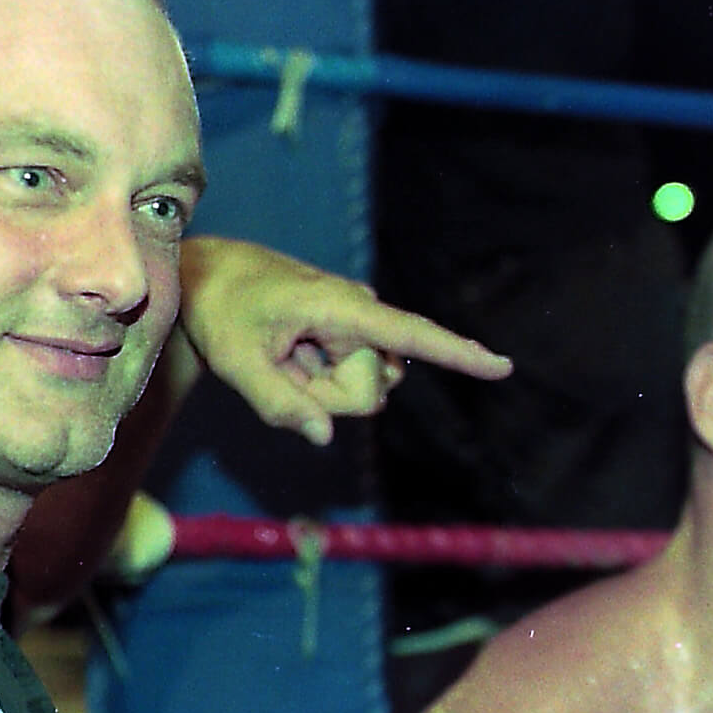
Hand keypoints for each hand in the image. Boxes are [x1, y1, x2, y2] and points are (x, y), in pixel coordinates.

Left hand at [177, 235, 511, 444]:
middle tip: (280, 363)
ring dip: (319, 389)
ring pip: (360, 391)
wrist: (210, 277)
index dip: (459, 355)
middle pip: (369, 390)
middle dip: (326, 394)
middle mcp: (362, 314)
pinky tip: (290, 355)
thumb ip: (278, 403)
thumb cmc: (221, 310)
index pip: (412, 335)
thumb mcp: (236, 362)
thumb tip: (323, 435)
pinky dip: (316, 382)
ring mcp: (358, 327)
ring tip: (283, 356)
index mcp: (343, 307)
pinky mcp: (351, 338)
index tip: (502, 367)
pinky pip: (347, 382)